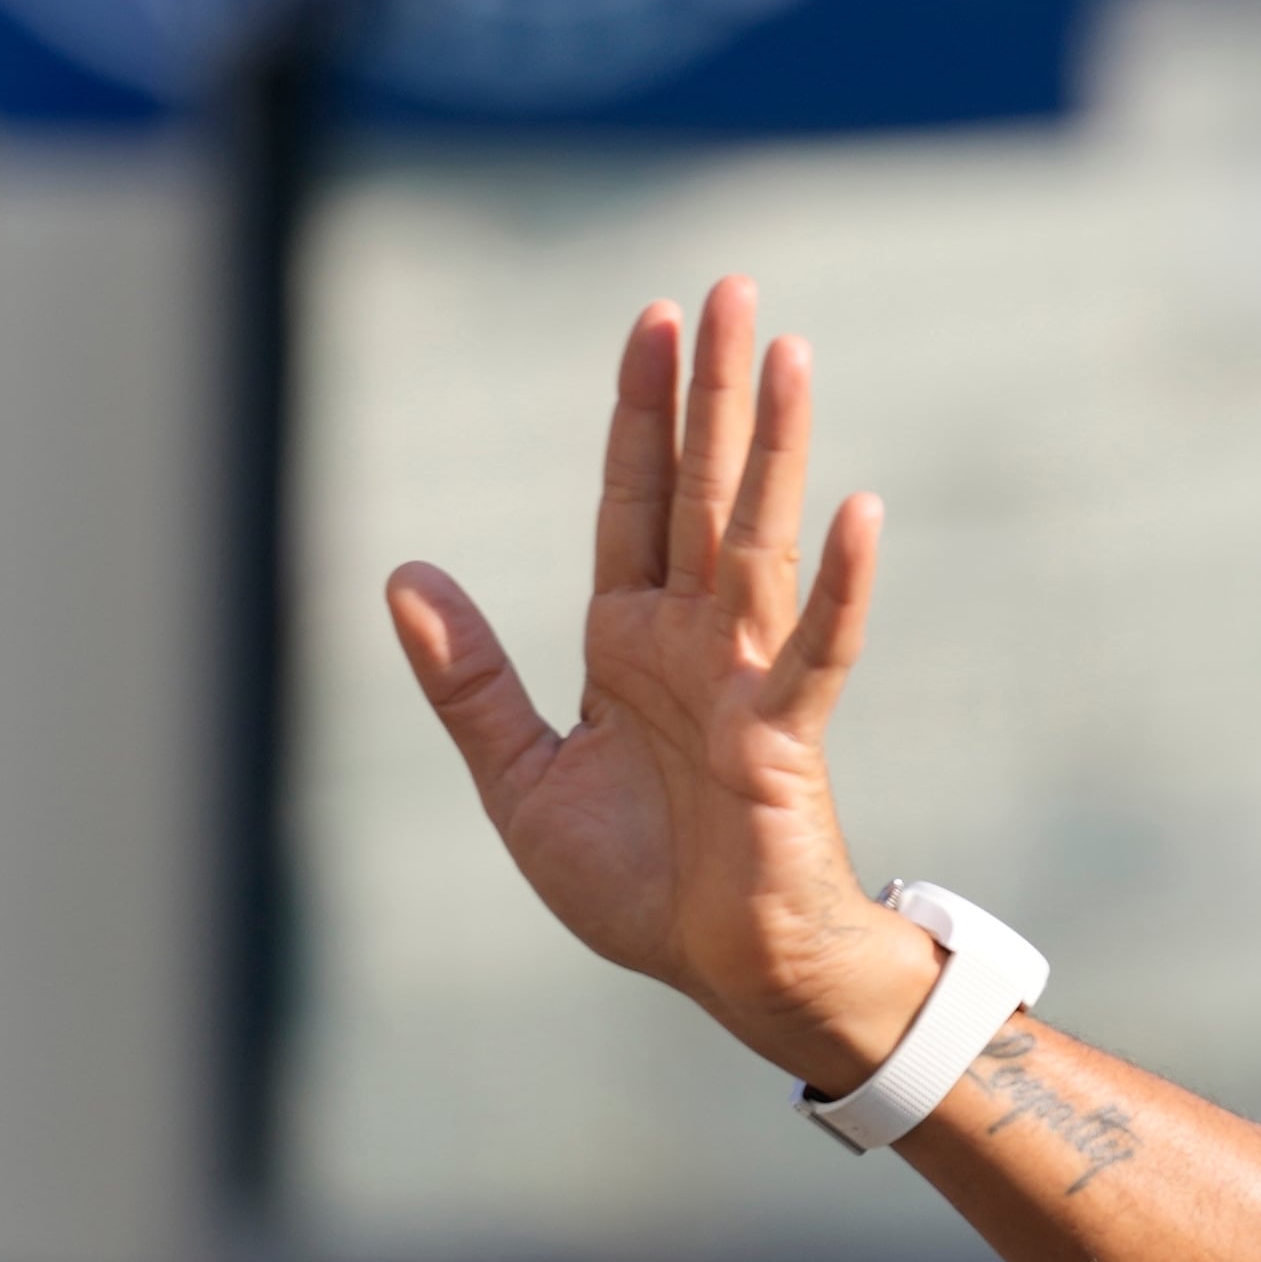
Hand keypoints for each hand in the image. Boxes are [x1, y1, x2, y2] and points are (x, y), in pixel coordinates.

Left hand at [384, 278, 935, 1089]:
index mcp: (629, 642)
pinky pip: (817, 649)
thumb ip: (467, 680)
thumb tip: (400, 573)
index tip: (652, 318)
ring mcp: (744, 680)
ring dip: (772, 447)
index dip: (639, 411)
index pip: (633, 500)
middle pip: (700, 490)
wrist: (727, 974)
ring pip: (755, 539)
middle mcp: (693, 640)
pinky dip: (842, 586)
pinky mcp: (784, 736)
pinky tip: (860, 511)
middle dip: (710, 390)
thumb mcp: (521, 780)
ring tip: (786, 353)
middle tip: (729, 287)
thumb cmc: (643, 885)